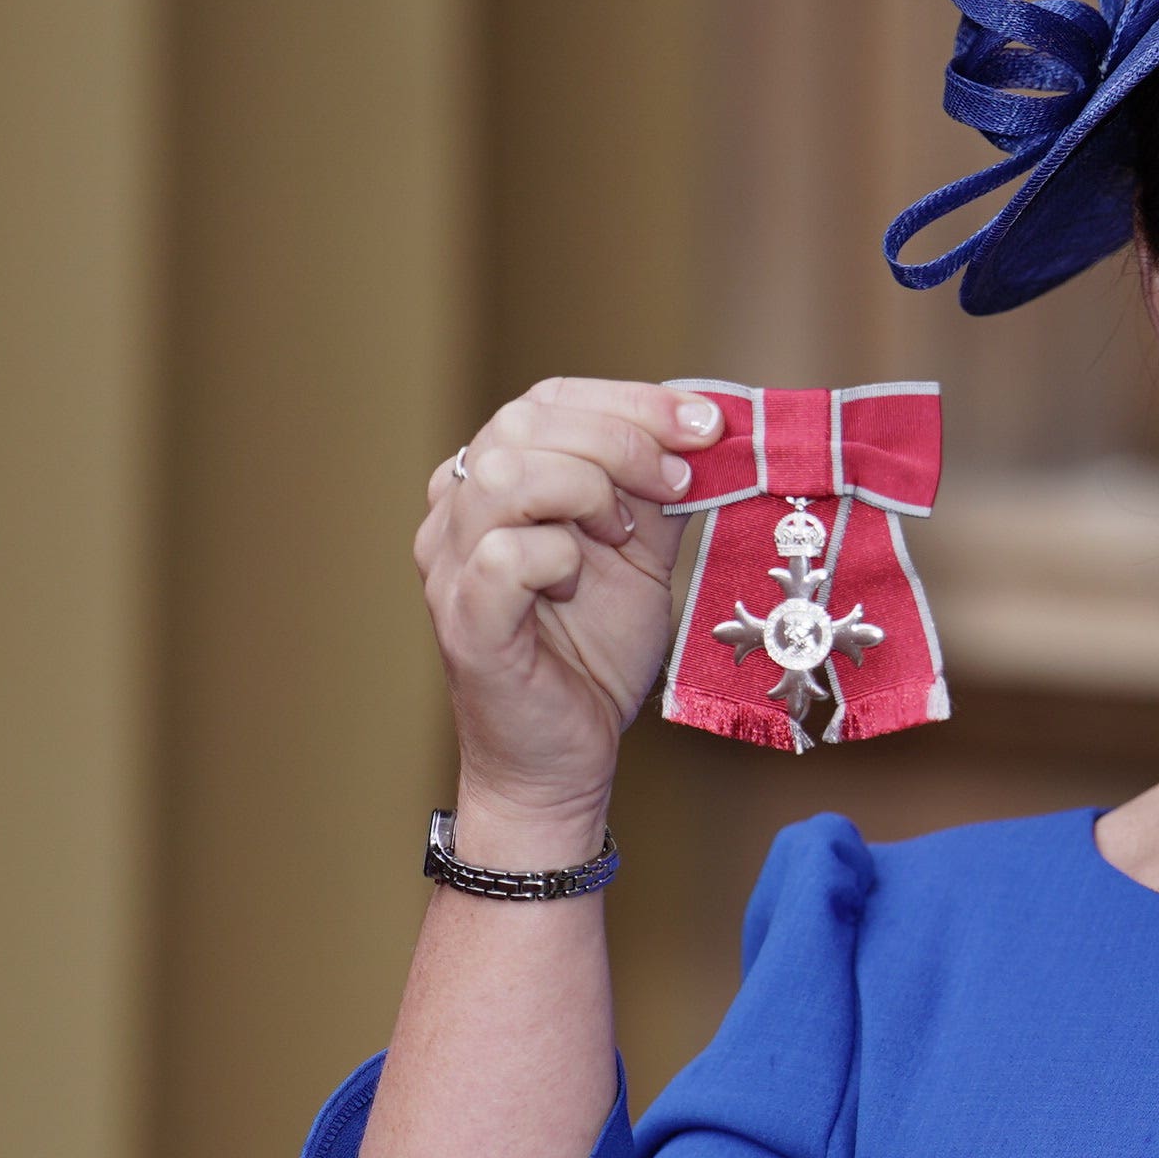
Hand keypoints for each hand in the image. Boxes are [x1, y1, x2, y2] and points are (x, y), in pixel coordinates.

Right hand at [416, 377, 719, 825]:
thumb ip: (659, 492)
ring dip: (587, 492)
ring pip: (505, 476)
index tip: (705, 423)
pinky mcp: (464, 621)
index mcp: (495, 483)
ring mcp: (450, 567)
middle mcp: (456, 514)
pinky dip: (559, 557)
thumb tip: (708, 433)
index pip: (547, 400)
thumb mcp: (641, 554)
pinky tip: (578, 583)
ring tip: (622, 536)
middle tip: (677, 483)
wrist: (565, 757)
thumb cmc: (591, 654)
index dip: (631, 400)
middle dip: (620, 439)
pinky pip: (504, 556)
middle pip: (523, 423)